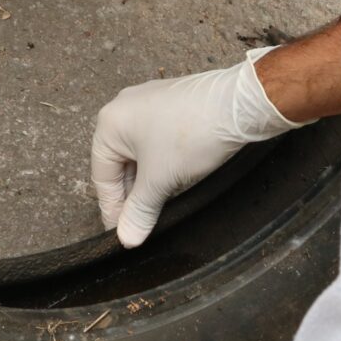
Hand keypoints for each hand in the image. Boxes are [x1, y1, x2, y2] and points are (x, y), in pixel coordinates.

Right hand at [92, 47, 299, 247]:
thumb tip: (127, 238)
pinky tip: (174, 181)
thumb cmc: (193, 134)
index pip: (102, 176)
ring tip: (159, 206)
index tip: (123, 233)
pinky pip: (158, 141)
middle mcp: (124, 107)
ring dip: (148, 181)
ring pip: (141, 154)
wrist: (238, 106)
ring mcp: (150, 103)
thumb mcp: (160, 181)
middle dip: (132, 194)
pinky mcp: (173, 104)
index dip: (113, 209)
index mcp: (110, 123)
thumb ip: (140, 210)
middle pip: (120, 164)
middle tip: (141, 223)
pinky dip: (162, 164)